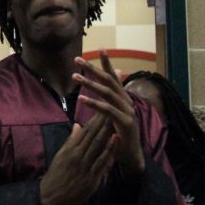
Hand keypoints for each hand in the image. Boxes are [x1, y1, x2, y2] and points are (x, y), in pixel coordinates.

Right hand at [40, 113, 116, 204]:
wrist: (51, 197)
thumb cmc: (56, 176)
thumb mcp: (61, 155)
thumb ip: (71, 141)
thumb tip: (78, 125)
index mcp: (70, 149)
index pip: (85, 130)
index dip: (94, 118)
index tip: (102, 106)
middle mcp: (77, 155)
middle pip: (92, 134)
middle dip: (102, 120)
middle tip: (111, 106)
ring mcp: (84, 166)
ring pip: (97, 144)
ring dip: (107, 130)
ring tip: (115, 117)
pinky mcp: (91, 178)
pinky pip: (102, 161)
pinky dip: (110, 150)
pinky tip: (116, 139)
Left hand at [73, 51, 144, 175]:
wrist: (130, 156)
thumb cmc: (118, 136)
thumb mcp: (111, 117)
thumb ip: (106, 103)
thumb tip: (98, 91)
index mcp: (122, 99)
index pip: (114, 77)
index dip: (107, 63)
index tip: (100, 48)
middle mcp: (127, 101)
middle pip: (109, 80)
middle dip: (93, 68)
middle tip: (77, 59)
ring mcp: (128, 111)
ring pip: (108, 92)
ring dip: (90, 83)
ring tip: (74, 76)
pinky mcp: (126, 122)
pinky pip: (108, 110)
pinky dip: (94, 103)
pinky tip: (82, 98)